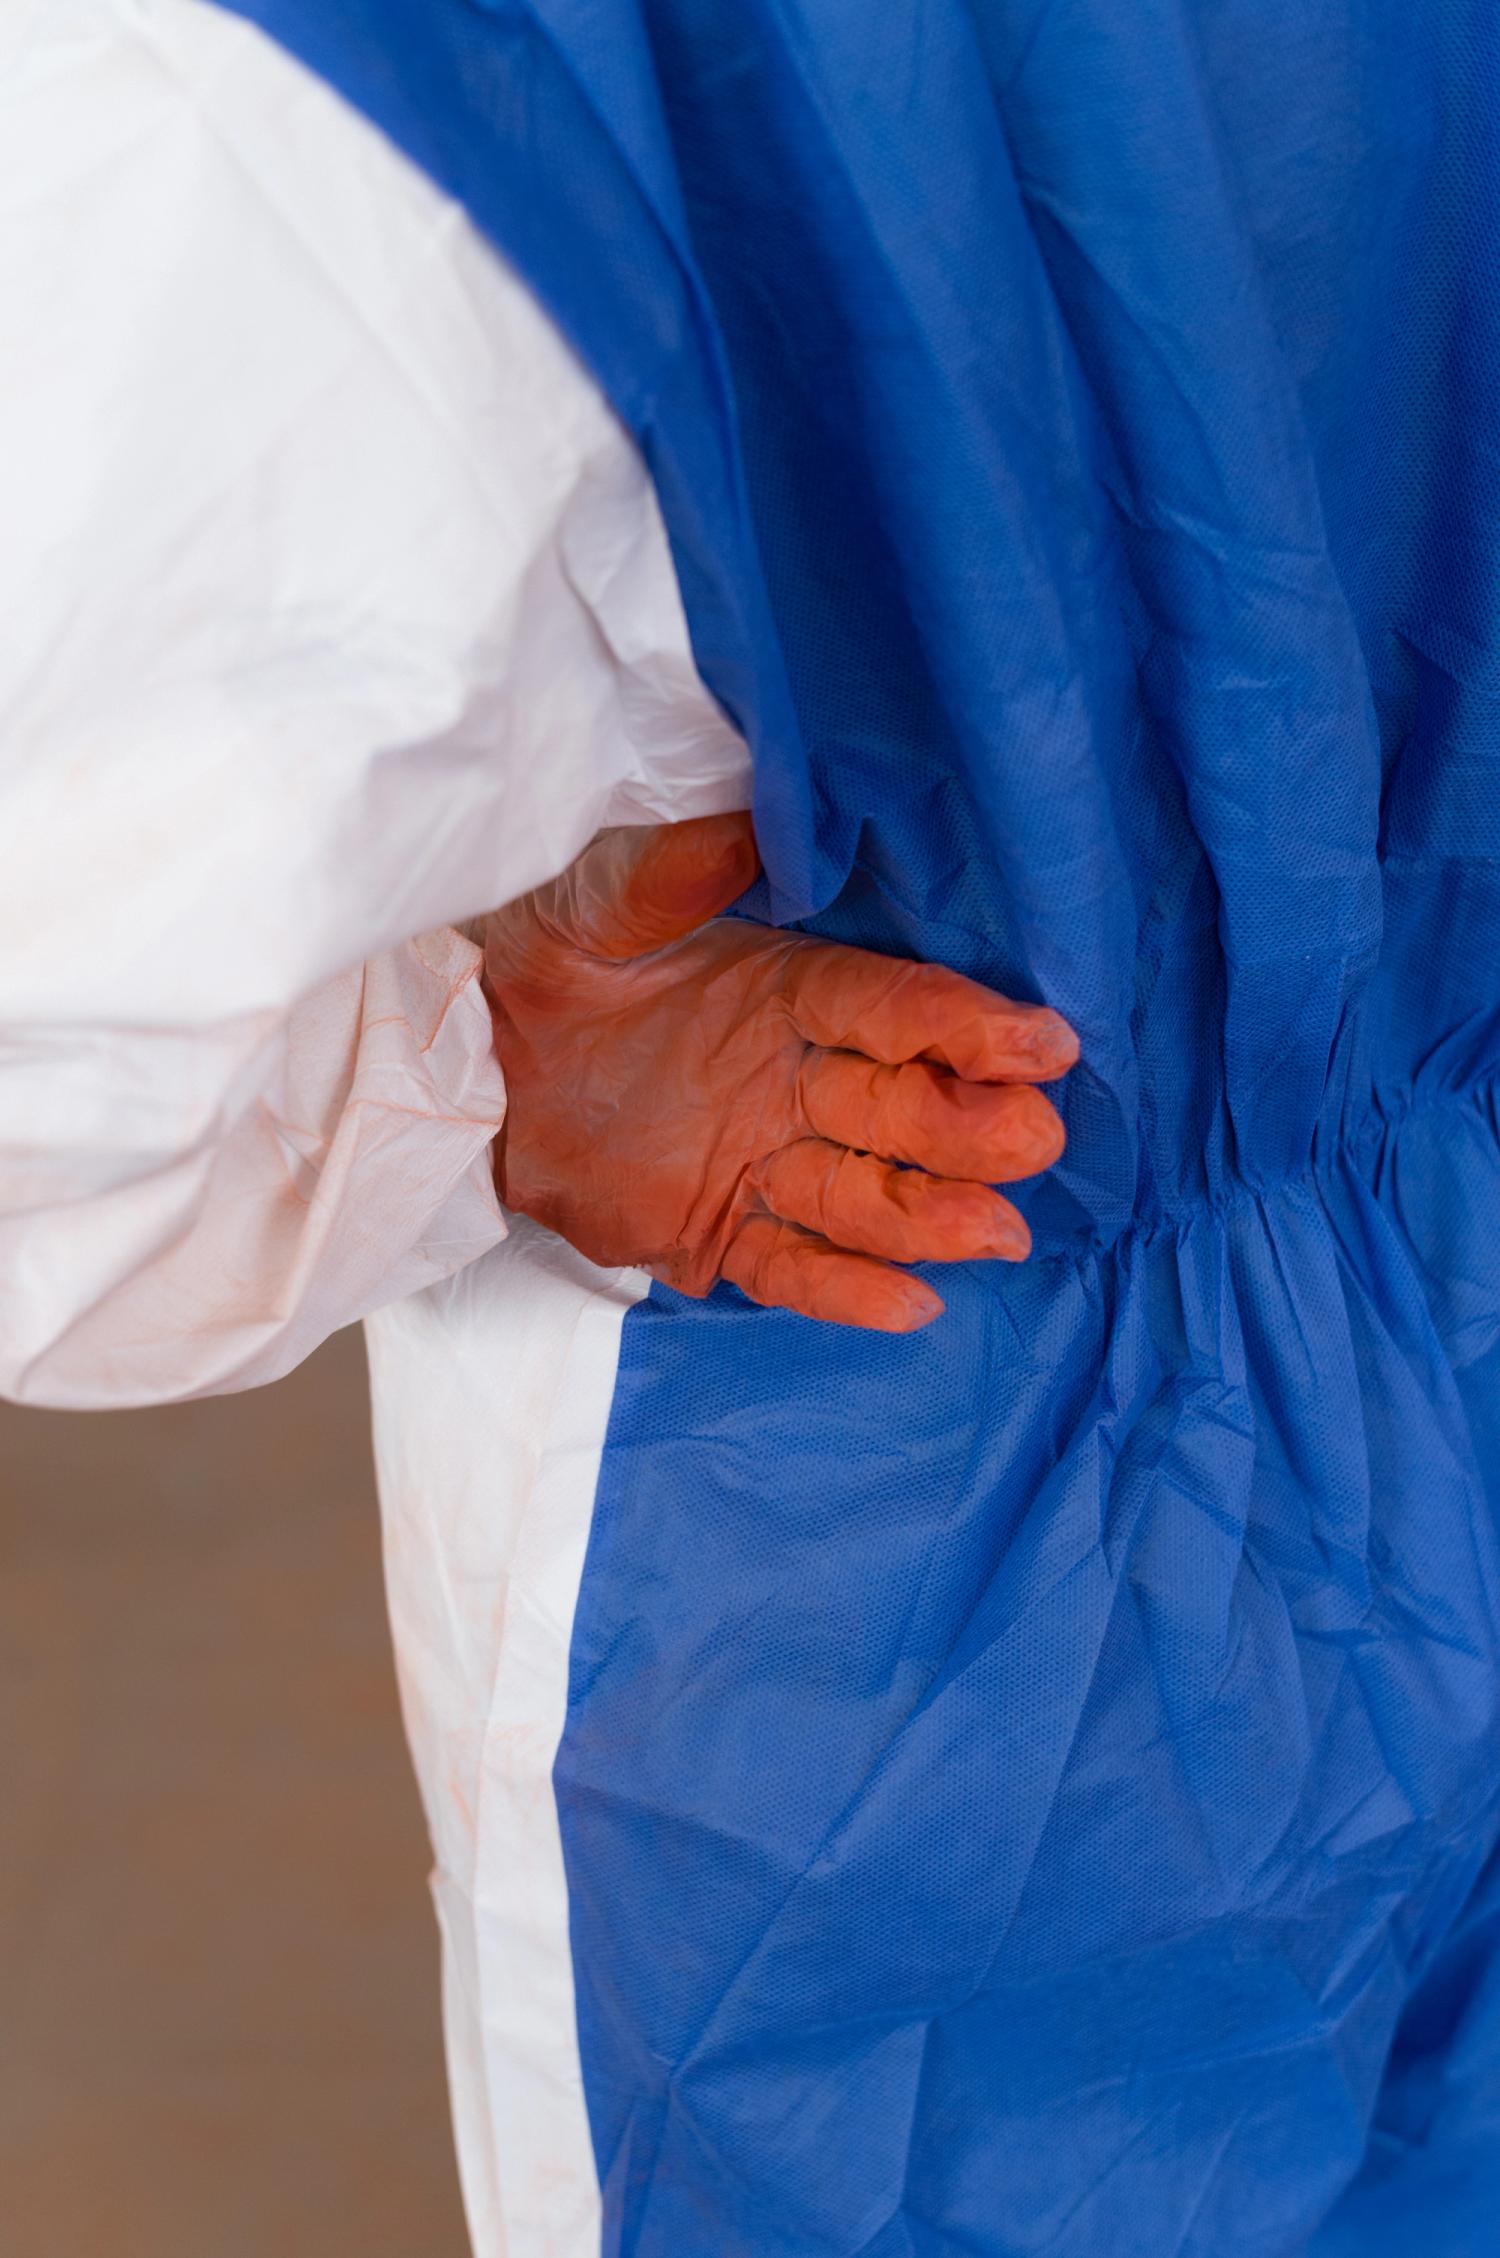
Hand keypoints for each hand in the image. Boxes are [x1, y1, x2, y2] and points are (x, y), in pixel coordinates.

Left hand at [479, 814, 1077, 1329]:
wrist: (465, 1060)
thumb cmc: (543, 957)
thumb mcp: (602, 900)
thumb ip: (682, 868)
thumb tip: (762, 821)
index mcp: (792, 991)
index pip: (897, 1011)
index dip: (971, 1026)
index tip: (1043, 1041)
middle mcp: (797, 1081)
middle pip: (906, 1111)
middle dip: (973, 1129)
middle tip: (1034, 1138)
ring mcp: (763, 1165)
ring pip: (867, 1197)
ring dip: (934, 1218)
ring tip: (998, 1231)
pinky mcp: (716, 1235)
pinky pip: (794, 1268)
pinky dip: (849, 1289)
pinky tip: (913, 1305)